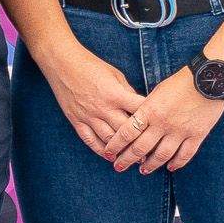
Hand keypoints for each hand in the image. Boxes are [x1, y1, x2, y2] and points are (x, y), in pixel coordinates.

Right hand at [39, 46, 144, 160]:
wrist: (62, 63)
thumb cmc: (91, 66)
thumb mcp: (116, 75)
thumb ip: (128, 93)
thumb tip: (140, 109)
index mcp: (116, 94)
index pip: (139, 111)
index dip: (152, 121)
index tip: (161, 129)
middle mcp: (103, 108)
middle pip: (126, 131)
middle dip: (140, 143)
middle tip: (152, 152)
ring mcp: (88, 116)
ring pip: (109, 139)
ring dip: (122, 150)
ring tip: (133, 158)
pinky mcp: (76, 120)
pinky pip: (89, 140)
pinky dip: (100, 150)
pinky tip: (110, 156)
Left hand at [108, 71, 223, 173]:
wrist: (210, 79)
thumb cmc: (180, 82)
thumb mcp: (156, 93)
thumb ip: (146, 108)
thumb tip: (135, 122)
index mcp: (149, 110)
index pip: (127, 133)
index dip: (115, 145)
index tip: (108, 153)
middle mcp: (162, 123)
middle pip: (140, 148)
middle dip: (127, 160)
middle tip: (119, 167)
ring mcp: (181, 131)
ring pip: (162, 155)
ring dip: (150, 165)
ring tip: (143, 171)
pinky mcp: (198, 134)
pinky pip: (186, 154)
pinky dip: (178, 163)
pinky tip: (171, 167)